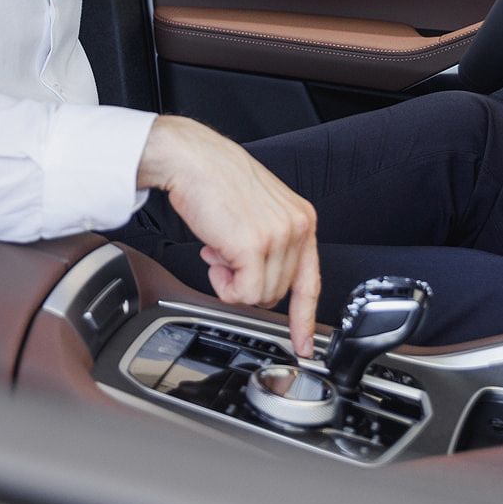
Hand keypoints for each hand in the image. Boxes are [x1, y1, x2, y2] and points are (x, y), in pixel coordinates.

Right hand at [138, 116, 321, 355]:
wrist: (191, 159)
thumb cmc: (215, 179)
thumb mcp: (259, 209)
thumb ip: (270, 243)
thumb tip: (260, 281)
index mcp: (302, 219)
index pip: (311, 281)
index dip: (305, 319)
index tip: (305, 344)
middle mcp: (297, 228)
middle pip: (278, 293)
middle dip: (246, 282)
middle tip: (225, 256)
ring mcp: (278, 238)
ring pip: (258, 296)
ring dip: (231, 282)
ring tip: (219, 249)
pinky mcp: (255, 247)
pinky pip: (241, 293)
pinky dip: (222, 284)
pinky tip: (213, 256)